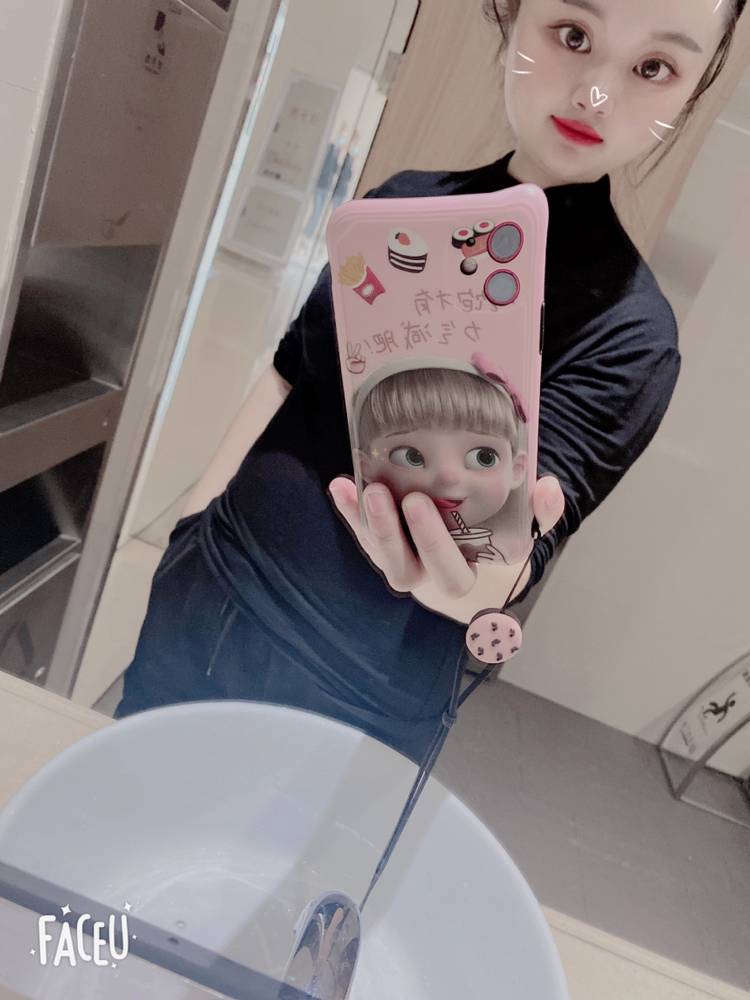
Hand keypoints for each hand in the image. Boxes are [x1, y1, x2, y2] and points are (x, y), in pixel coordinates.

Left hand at [328, 476, 564, 601]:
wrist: (477, 571)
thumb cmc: (503, 551)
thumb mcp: (527, 536)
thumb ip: (543, 515)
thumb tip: (548, 487)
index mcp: (465, 581)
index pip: (448, 572)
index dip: (431, 542)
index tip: (419, 504)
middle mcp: (428, 581)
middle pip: (403, 567)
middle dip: (390, 530)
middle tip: (383, 491)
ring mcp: (404, 567)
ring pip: (380, 554)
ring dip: (366, 522)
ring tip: (358, 486)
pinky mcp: (385, 552)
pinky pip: (365, 537)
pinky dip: (350, 513)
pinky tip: (340, 484)